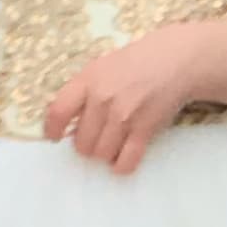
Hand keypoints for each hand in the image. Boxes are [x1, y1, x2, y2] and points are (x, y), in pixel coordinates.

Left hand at [43, 27, 214, 174]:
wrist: (174, 61)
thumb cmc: (133, 63)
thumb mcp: (100, 67)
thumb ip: (82, 91)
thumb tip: (65, 124)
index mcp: (87, 80)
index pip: (58, 112)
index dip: (52, 130)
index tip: (54, 137)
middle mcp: (103, 100)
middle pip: (81, 142)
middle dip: (84, 145)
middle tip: (93, 138)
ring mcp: (124, 116)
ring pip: (101, 154)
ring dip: (103, 154)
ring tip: (110, 143)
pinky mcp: (145, 129)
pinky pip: (126, 161)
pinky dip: (121, 166)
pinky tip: (121, 159)